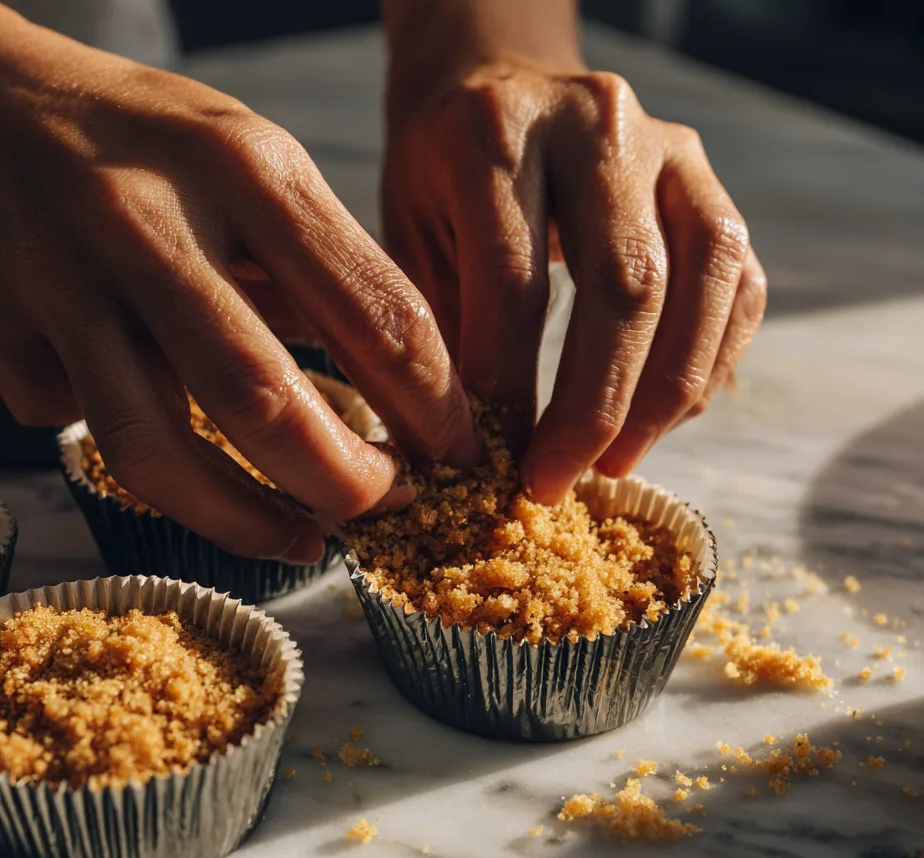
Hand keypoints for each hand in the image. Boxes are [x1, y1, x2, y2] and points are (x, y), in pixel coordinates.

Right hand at [0, 0, 475, 560]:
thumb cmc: (140, 138)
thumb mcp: (250, 163)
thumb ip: (324, 268)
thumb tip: (406, 391)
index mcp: (243, 168)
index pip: (373, 312)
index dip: (432, 405)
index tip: (455, 452)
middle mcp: (147, 223)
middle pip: (262, 399)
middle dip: (344, 482)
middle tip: (387, 505)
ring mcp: (58, 280)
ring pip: (155, 450)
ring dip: (243, 519)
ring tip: (302, 540)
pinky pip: (78, 428)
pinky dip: (131, 453)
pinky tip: (171, 450)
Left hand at [383, 35, 766, 502]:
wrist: (493, 84)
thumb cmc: (441, 175)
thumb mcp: (412, 233)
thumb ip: (444, 323)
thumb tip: (469, 449)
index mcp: (498, 132)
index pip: (515, 280)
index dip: (509, 385)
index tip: (493, 461)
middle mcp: (599, 125)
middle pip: (625, 286)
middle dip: (594, 407)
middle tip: (558, 480)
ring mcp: (670, 148)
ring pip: (703, 283)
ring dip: (665, 395)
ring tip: (616, 463)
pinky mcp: (710, 183)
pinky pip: (740, 282)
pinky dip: (712, 361)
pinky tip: (668, 415)